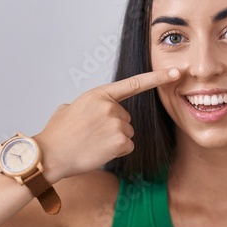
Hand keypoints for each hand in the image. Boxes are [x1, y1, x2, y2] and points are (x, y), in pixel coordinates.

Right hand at [34, 67, 179, 181]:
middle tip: (91, 135)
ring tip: (92, 143)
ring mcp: (117, 124)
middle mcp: (111, 107)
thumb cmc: (57, 133)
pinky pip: (127, 147)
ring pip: (127, 134)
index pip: (134, 84)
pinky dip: (116, 152)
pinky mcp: (121, 142)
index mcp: (99, 94)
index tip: (175, 73)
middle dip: (113, 128)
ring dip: (114, 141)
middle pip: (126, 119)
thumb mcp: (69, 108)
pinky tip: (98, 151)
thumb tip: (90, 111)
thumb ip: (88, 104)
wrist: (51, 154)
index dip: (157, 78)